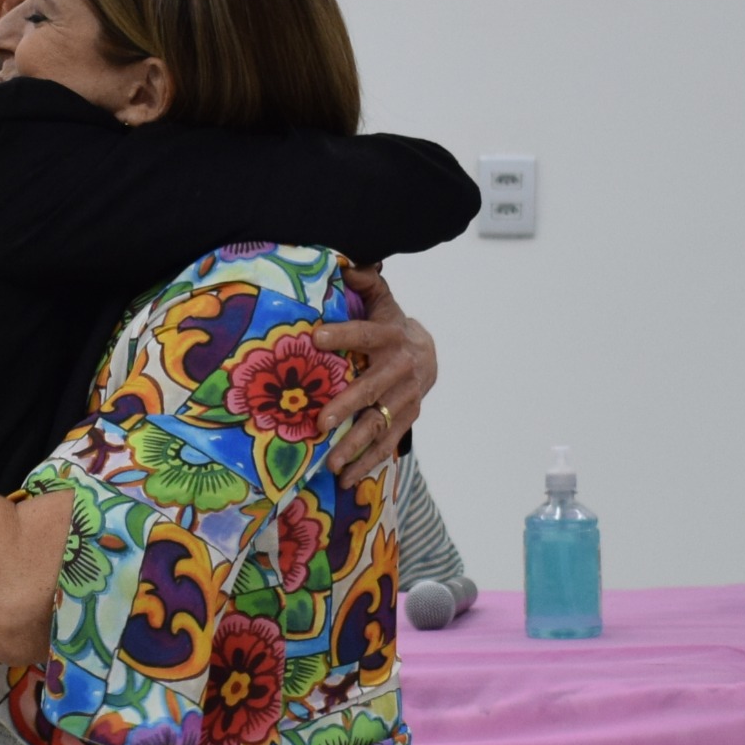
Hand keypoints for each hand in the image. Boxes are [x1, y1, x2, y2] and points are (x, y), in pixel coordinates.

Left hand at [320, 266, 435, 483]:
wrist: (429, 354)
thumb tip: (345, 265)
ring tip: (330, 462)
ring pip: (380, 423)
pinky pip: (388, 443)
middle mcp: (402, 368)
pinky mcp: (408, 418)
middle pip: (373, 388)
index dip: (342, 335)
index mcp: (391, 336)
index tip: (315, 338)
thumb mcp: (382, 300)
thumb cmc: (390, 325)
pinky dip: (367, 463)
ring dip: (356, 445)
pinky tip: (345, 479)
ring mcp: (407, 397)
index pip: (365, 334)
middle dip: (347, 406)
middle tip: (320, 423)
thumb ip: (365, 282)